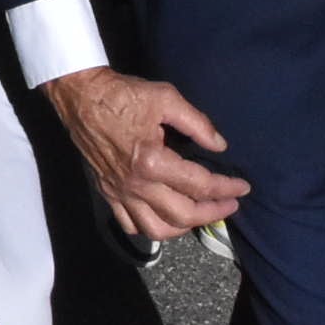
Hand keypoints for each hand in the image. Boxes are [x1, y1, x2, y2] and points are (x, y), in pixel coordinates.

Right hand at [45, 65, 249, 240]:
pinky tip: (164, 216)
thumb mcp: (166, 98)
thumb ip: (197, 124)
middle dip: (214, 213)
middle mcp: (137, 184)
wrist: (81, 95)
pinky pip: (130, 224)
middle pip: (183, 215)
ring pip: (157, 230)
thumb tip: (220, 146)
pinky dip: (151, 227)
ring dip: (184, 228)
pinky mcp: (107, 193)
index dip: (226, 188)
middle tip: (230, 204)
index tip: (243, 187)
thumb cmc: (124, 94)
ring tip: (199, 215)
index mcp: (152, 161)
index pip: (199, 184)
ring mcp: (120, 192)